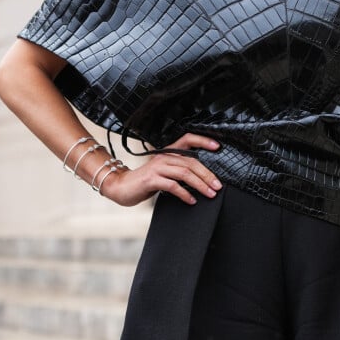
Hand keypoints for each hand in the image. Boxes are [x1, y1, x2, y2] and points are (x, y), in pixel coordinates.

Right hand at [103, 133, 222, 206]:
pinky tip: (191, 200)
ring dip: (200, 184)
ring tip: (210, 193)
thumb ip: (179, 170)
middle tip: (218, 185)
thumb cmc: (146, 180)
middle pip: (191, 162)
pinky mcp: (152, 179)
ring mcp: (157, 167)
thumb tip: (202, 177)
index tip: (218, 147)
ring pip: (185, 173)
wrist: (122, 187)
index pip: (188, 139)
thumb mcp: (164, 171)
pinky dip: (185, 194)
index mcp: (168, 152)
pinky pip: (173, 185)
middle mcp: (164, 156)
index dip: (203, 141)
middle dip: (207, 174)